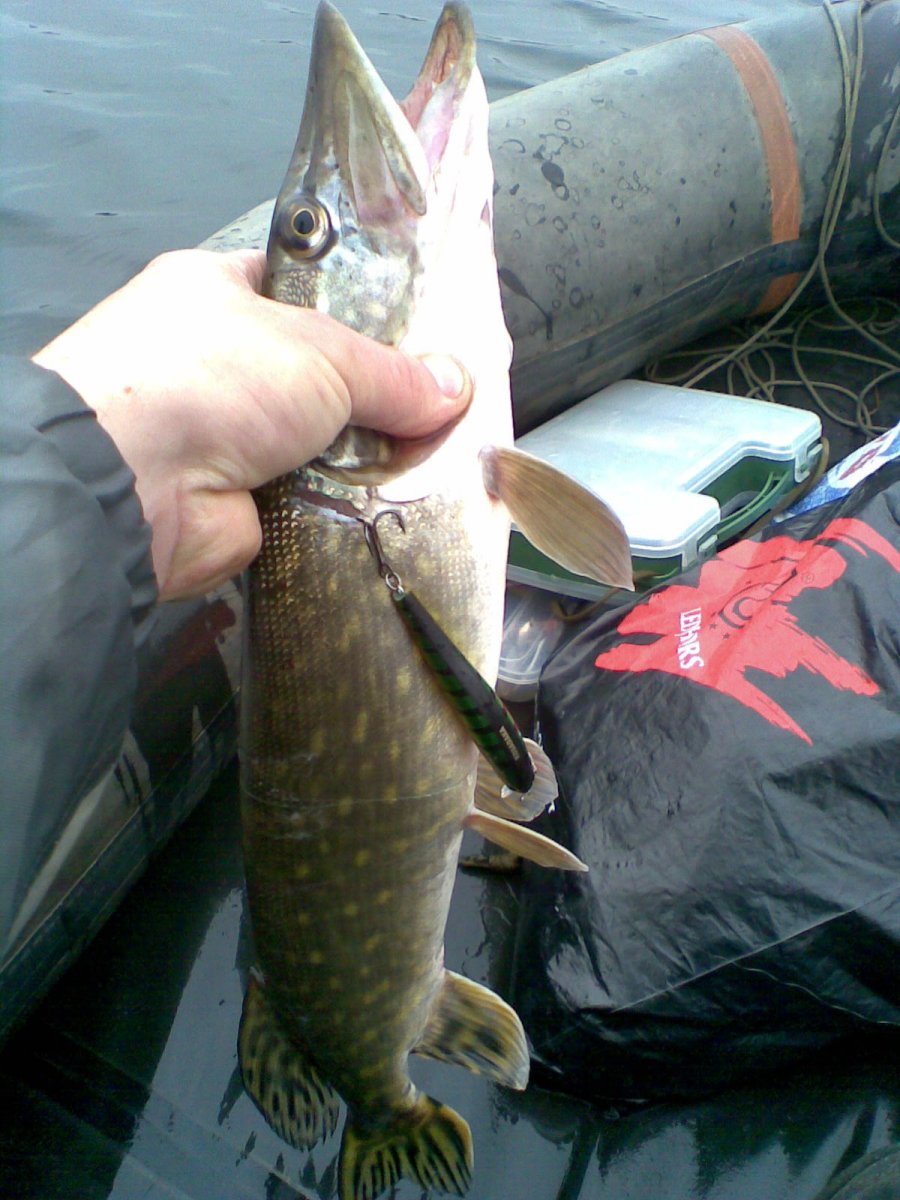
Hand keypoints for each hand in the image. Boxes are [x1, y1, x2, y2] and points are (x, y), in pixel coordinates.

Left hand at [33, 248, 471, 599]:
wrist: (135, 484)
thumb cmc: (214, 377)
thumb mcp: (320, 351)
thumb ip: (393, 372)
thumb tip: (454, 388)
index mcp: (219, 295)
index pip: (302, 292)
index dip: (361, 308)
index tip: (422, 330)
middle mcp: (220, 365)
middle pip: (320, 375)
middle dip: (377, 392)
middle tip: (443, 403)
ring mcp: (230, 439)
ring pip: (322, 443)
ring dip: (369, 455)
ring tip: (436, 456)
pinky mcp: (243, 504)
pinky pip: (316, 500)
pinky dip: (351, 505)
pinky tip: (399, 502)